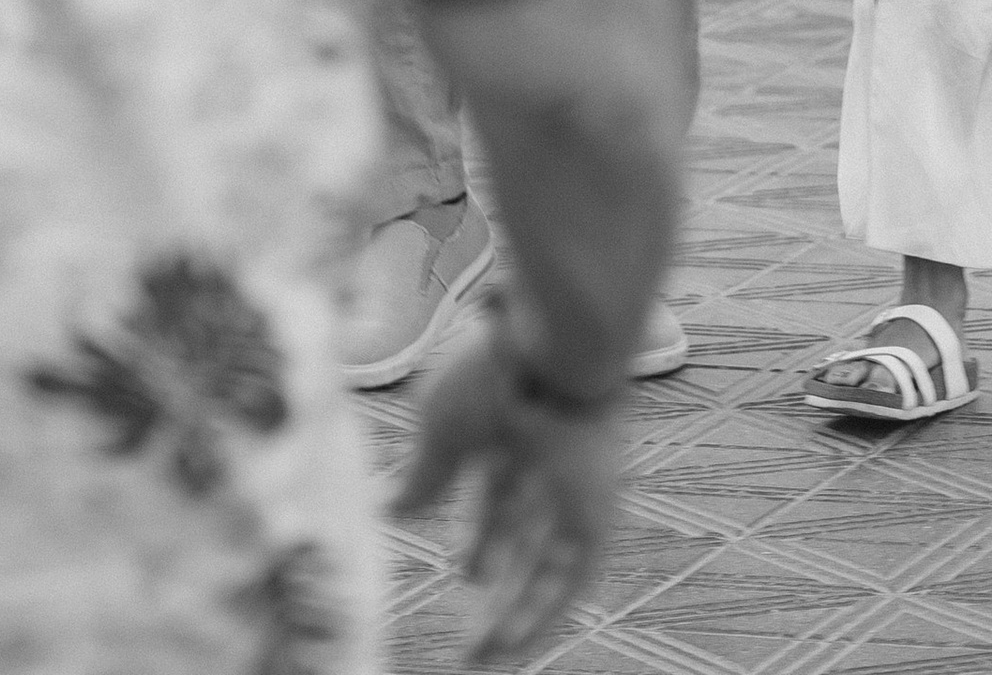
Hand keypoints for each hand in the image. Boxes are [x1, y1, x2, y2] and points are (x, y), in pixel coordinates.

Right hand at [396, 323, 626, 665]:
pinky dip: (541, 613)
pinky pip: (571, 577)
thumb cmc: (493, 373)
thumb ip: (424, 474)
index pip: (500, 493)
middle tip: (471, 633)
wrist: (554, 348)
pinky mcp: (597, 514)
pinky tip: (510, 646)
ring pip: (547, 563)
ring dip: (515, 611)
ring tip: (480, 654)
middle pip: (524, 534)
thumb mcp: (441, 428)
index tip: (465, 569)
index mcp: (513, 425)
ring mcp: (577, 487)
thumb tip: (394, 512)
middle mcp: (551, 457)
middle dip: (497, 582)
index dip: (480, 535)